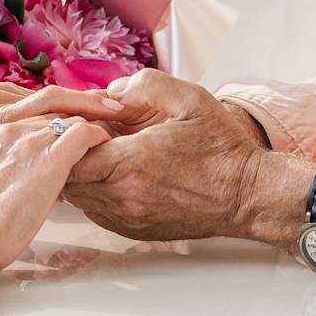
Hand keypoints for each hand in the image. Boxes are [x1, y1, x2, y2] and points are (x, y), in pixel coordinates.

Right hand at [0, 115, 110, 280]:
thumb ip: (11, 165)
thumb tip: (33, 174)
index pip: (36, 113)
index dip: (58, 119)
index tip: (71, 127)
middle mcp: (12, 127)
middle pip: (55, 110)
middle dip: (77, 115)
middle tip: (97, 122)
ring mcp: (30, 140)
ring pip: (71, 118)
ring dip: (90, 125)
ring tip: (104, 134)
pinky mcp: (50, 157)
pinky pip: (84, 132)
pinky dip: (98, 135)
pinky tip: (105, 142)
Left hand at [62, 70, 283, 241]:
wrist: (247, 195)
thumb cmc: (222, 149)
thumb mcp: (189, 99)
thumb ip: (144, 85)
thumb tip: (109, 92)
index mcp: (130, 162)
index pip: (70, 153)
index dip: (71, 134)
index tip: (89, 122)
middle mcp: (123, 196)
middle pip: (68, 178)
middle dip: (72, 155)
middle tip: (90, 137)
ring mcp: (127, 218)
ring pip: (79, 198)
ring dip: (83, 175)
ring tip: (104, 154)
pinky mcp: (134, 230)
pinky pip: (98, 212)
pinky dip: (97, 193)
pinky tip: (116, 176)